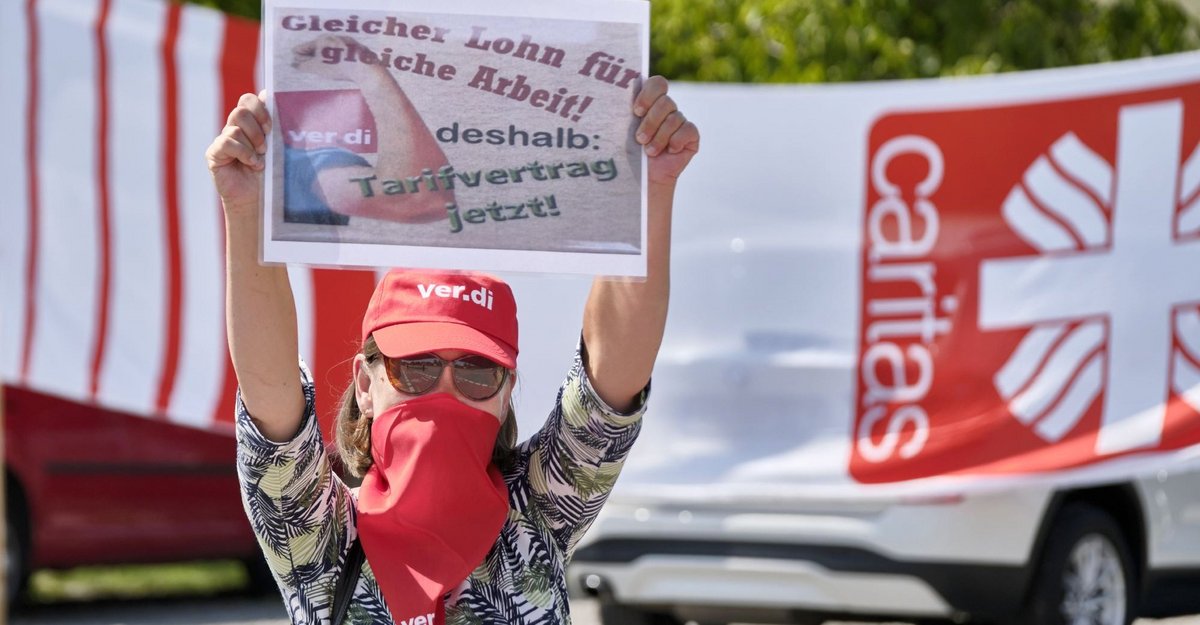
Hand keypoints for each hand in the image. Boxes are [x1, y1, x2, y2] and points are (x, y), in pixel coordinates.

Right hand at [205, 91, 269, 215]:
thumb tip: (269, 95)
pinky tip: (252, 164)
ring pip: (235, 126)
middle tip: (266, 146)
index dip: (261, 108)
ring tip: (260, 159)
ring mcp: (223, 139)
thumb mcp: (277, 148)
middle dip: (257, 127)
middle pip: (242, 109)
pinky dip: (243, 152)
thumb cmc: (271, 174)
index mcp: (251, 123)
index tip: (271, 126)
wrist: (258, 199)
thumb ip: (275, 126)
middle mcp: (235, 128)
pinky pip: (226, 141)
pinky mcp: (214, 153)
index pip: (249, 100)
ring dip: (252, 143)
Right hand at [291, 35, 382, 82]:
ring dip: (325, 57)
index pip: (306, 46)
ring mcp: (348, 43)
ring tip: (320, 65)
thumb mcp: (316, 67)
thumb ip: (303, 65)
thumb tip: (294, 64)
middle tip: (305, 60)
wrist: (365, 69)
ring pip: (332, 50)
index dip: (299, 52)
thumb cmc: (337, 67)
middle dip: (311, 54)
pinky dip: (337, 60)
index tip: (293, 53)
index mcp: (323, 40)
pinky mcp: (358, 51)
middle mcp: (335, 38)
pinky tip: (338, 66)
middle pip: (319, 46)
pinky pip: (343, 55)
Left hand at [633, 76, 699, 185]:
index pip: (657, 84)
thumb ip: (623, 113)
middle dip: (651, 122)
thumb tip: (613, 100)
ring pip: (675, 118)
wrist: (643, 178)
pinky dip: (676, 141)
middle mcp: (667, 109)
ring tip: (649, 151)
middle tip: (639, 139)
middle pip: (666, 102)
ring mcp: (680, 121)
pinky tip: (669, 151)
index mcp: (651, 102)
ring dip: (660, 137)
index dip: (648, 94)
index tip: (636, 111)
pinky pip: (688, 130)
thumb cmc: (630, 153)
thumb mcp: (623, 132)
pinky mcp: (691, 135)